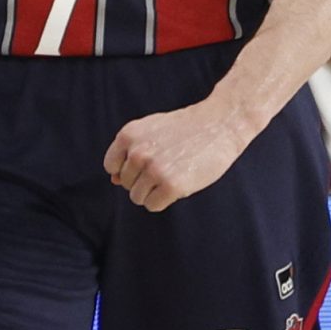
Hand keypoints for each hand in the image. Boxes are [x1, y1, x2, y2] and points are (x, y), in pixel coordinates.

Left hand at [104, 100, 253, 211]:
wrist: (219, 124)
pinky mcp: (171, 186)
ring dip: (153, 192)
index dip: (128, 169)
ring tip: (172, 175)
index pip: (111, 166)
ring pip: (137, 198)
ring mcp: (154, 169)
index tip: (146, 164)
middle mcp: (137, 152)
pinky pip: (153, 205)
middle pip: (126, 184)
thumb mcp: (151, 131)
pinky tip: (178, 184)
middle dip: (143, 181)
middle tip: (166, 166)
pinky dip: (163, 200)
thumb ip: (129, 153)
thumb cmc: (184, 129)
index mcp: (128, 135)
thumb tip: (114, 180)